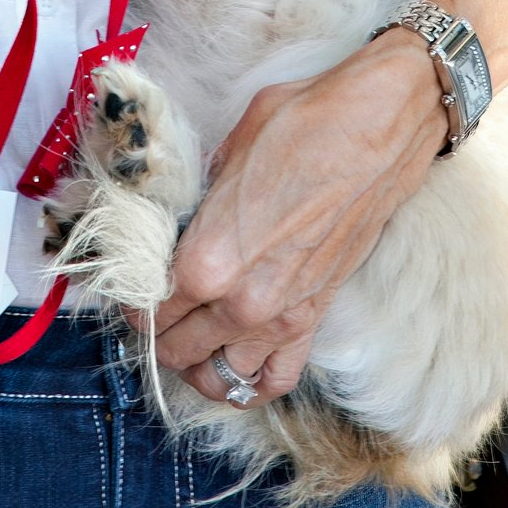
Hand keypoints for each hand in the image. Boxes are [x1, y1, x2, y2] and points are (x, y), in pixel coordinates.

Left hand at [147, 34, 445, 407]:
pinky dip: (250, 382)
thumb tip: (180, 218)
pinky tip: (235, 361)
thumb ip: (197, 200)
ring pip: (220, 377)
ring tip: (187, 340)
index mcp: (208, 258)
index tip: (131, 289)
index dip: (132, 300)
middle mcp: (242, 301)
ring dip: (196, 364)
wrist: (375, 128)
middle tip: (152, 311)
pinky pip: (276, 379)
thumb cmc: (301, 125)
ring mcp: (282, 317)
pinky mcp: (315, 317)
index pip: (149, 307)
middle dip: (157, 334)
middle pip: (177, 348)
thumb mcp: (226, 150)